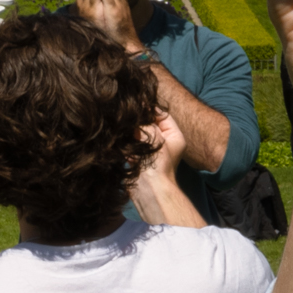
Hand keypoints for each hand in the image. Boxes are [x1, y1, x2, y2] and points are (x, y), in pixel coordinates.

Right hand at [127, 112, 205, 226]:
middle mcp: (164, 142)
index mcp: (174, 136)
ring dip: (130, 129)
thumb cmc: (156, 162)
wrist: (148, 188)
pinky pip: (131, 143)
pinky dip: (125, 140)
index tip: (136, 103)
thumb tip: (137, 111)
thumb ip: (146, 122)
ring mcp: (151, 150)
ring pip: (139, 133)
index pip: (163, 115)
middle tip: (126, 112)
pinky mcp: (138, 157)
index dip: (150, 108)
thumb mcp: (154, 136)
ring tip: (122, 123)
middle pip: (150, 123)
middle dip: (138, 119)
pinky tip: (118, 135)